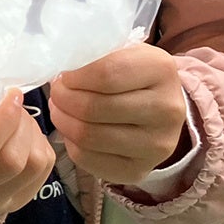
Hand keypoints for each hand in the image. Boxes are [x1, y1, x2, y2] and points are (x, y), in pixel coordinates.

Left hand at [50, 45, 189, 186]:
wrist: (162, 110)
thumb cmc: (134, 75)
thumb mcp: (123, 52)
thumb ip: (95, 55)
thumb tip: (59, 67)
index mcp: (161, 70)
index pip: (105, 74)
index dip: (74, 76)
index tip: (63, 75)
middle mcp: (167, 109)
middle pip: (94, 108)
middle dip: (63, 99)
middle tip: (56, 92)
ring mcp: (156, 145)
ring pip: (88, 136)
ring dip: (63, 121)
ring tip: (59, 109)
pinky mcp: (139, 170)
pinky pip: (88, 159)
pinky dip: (71, 144)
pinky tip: (72, 130)